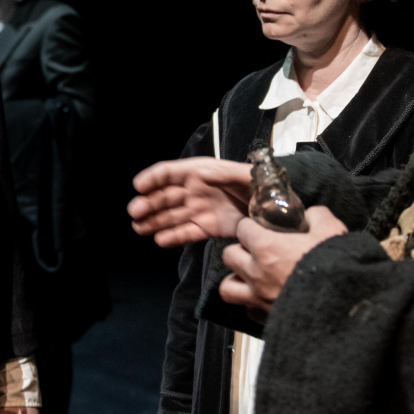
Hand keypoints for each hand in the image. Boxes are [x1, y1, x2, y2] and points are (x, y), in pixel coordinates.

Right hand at [128, 157, 252, 246]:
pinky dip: (172, 236)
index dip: (153, 178)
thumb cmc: (263, 187)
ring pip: (171, 215)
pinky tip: (160, 240)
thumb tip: (201, 174)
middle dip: (148, 203)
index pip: (171, 172)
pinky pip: (185, 232)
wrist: (278, 211)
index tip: (139, 187)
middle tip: (135, 213)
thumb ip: (224, 174)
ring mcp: (200, 209)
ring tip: (139, 228)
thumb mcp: (246, 175)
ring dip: (154, 220)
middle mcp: (196, 190)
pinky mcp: (208, 227)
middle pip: (165, 195)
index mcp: (202, 172)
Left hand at [220, 206, 346, 319]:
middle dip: (239, 250)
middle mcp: (256, 272)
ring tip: (251, 276)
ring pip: (227, 287)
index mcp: (267, 247)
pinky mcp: (265, 317)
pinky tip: (264, 299)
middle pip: (229, 255)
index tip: (260, 229)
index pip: (242, 229)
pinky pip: (247, 310)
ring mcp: (258, 297)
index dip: (251, 227)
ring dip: (236, 280)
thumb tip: (311, 215)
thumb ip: (317, 216)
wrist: (344, 306)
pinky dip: (251, 305)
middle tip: (255, 251)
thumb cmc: (334, 266)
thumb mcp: (331, 231)